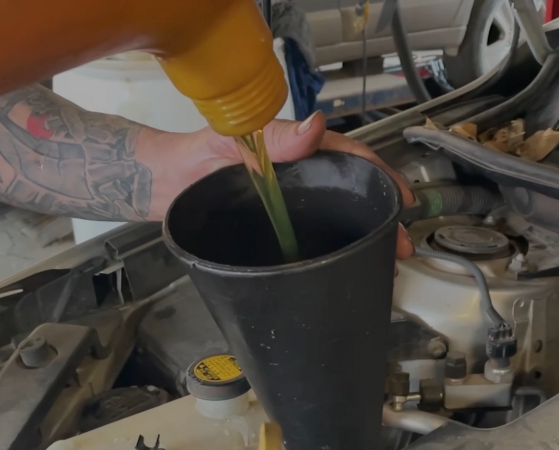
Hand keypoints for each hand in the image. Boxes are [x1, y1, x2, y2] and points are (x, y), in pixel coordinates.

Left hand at [136, 111, 413, 258]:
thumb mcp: (227, 142)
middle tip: (400, 243)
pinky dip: (333, 248)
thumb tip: (315, 126)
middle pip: (348, 190)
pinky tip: (347, 265)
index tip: (400, 198)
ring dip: (362, 234)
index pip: (346, 157)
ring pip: (335, 214)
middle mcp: (296, 175)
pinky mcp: (275, 225)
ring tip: (384, 260)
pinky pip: (311, 233)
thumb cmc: (189, 160)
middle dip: (379, 213)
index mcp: (291, 149)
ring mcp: (287, 202)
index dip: (378, 176)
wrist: (157, 188)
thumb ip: (269, 137)